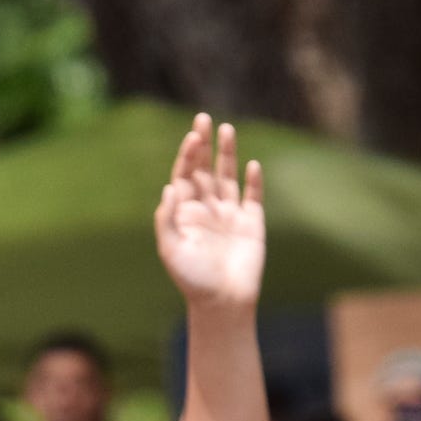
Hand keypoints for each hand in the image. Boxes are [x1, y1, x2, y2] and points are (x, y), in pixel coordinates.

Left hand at [153, 116, 264, 308]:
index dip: (187, 155)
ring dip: (227, 153)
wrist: (222, 302)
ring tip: (227, 129)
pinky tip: (252, 165)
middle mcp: (206, 209)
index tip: (192, 137)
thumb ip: (167, 219)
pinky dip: (253, 180)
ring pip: (228, 176)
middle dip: (203, 144)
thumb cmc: (192, 279)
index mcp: (185, 213)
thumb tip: (169, 187)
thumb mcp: (171, 250)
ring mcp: (230, 214)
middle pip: (204, 169)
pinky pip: (253, 197)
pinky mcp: (251, 223)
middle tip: (203, 118)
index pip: (184, 175)